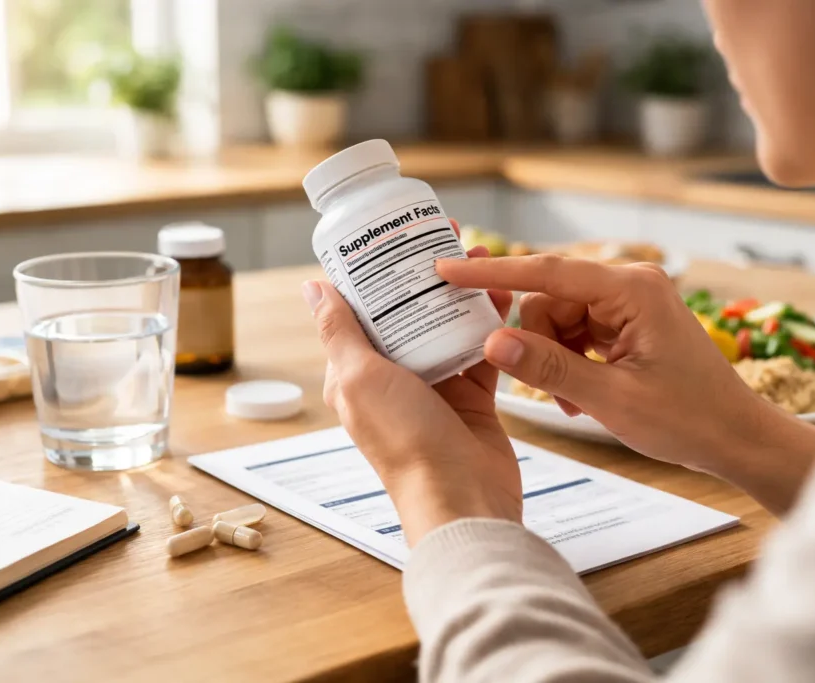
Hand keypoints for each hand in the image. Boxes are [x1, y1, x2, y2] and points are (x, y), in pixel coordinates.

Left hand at [303, 231, 518, 546]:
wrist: (462, 496)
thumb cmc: (405, 442)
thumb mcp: (359, 378)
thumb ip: (339, 332)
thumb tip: (312, 288)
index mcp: (356, 373)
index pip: (359, 312)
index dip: (373, 274)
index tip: (392, 237)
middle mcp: (393, 377)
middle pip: (406, 313)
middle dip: (423, 275)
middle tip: (445, 237)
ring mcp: (434, 386)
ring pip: (446, 326)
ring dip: (460, 292)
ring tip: (478, 255)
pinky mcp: (472, 396)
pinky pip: (482, 348)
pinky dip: (491, 322)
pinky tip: (502, 293)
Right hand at [437, 255, 814, 514]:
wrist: (736, 438)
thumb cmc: (690, 419)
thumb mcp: (612, 398)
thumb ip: (549, 368)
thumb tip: (492, 342)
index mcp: (632, 289)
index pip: (547, 272)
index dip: (493, 272)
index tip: (446, 268)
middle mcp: (629, 285)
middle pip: (548, 300)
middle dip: (539, 345)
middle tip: (555, 392)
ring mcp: (628, 303)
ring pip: (556, 319)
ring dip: (555, 360)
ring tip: (578, 400)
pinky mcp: (626, 322)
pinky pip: (575, 332)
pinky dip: (570, 363)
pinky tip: (585, 395)